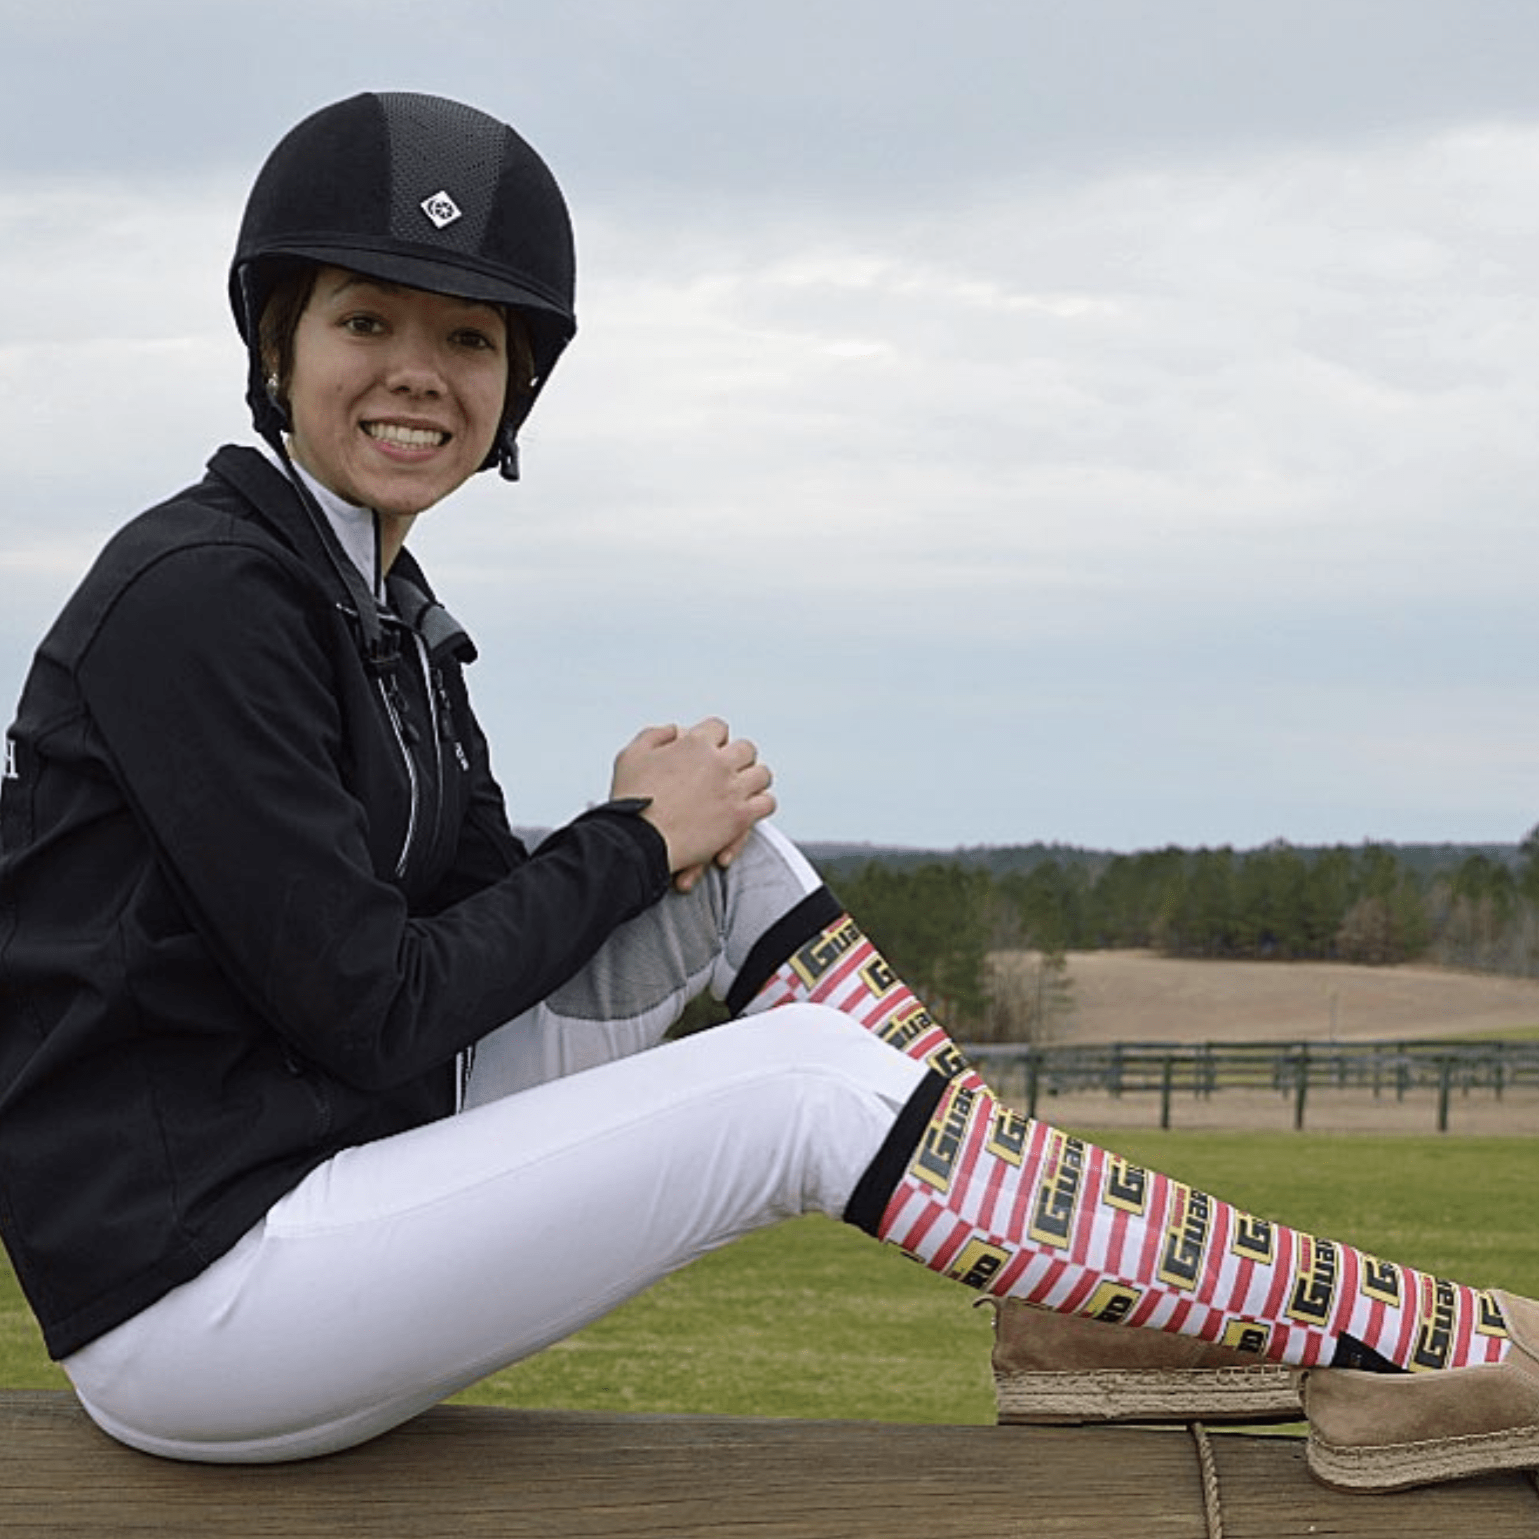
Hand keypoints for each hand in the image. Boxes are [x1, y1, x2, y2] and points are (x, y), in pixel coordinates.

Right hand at [610, 717, 774, 888]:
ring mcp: (733, 790)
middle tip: (729, 769)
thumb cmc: (631, 800)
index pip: (718, 727)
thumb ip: (654, 735)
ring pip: (762, 775)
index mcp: (695, 743)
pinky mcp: (739, 817)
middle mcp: (719, 763)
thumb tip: (673, 729)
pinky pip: (766, 804)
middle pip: (746, 749)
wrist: (638, 841)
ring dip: (753, 779)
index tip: (708, 749)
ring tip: (743, 788)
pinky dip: (760, 805)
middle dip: (737, 757)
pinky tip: (748, 809)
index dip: (714, 737)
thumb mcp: (631, 755)